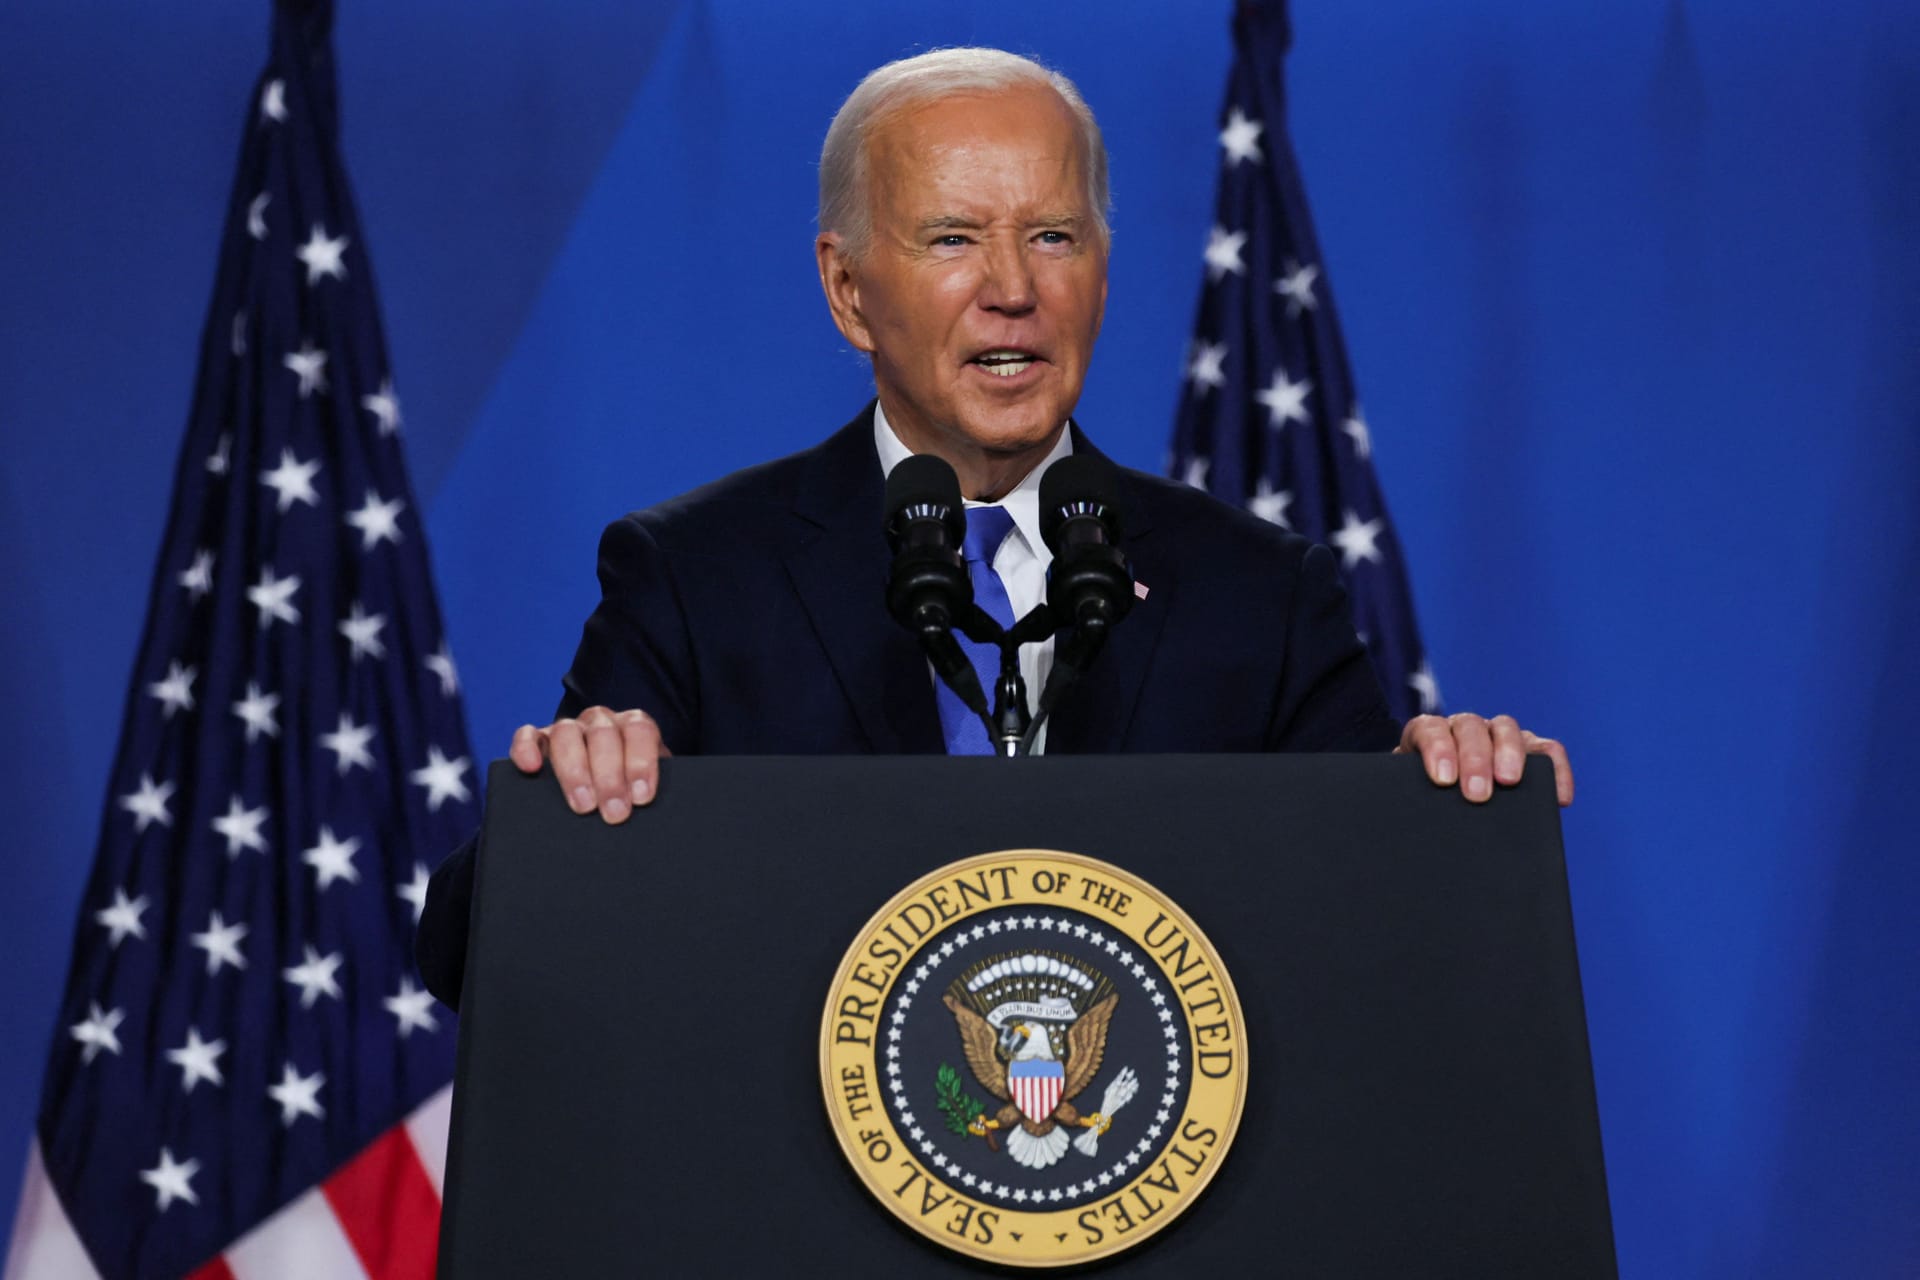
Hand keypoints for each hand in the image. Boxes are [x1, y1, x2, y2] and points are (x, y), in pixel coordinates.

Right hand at [509, 707, 670, 823]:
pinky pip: (528, 735)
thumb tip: (649, 816)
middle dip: (610, 777)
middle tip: (615, 813)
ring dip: (575, 770)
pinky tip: (531, 768)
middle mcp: (601, 722)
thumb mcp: (644, 791)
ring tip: (584, 806)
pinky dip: (526, 747)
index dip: (641, 762)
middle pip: (603, 734)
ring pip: (567, 733)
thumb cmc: (628, 795)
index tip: (642, 797)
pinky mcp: (538, 741)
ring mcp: (569, 729)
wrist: (604, 799)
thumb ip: (647, 793)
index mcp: (633, 728)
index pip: (640, 731)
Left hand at [1394, 712, 1572, 806]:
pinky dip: (1554, 768)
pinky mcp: (1528, 751)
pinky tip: (1558, 796)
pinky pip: (1546, 750)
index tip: (1443, 779)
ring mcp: (1496, 736)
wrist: (1435, 811)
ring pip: (1506, 729)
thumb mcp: (1411, 804)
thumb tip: (1406, 829)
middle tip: (1477, 793)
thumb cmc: (1422, 809)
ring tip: (1510, 783)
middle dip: (1474, 759)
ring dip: (1509, 754)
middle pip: (1470, 728)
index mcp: (1426, 737)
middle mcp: (1462, 729)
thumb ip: (1408, 807)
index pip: (1429, 729)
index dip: (1437, 749)